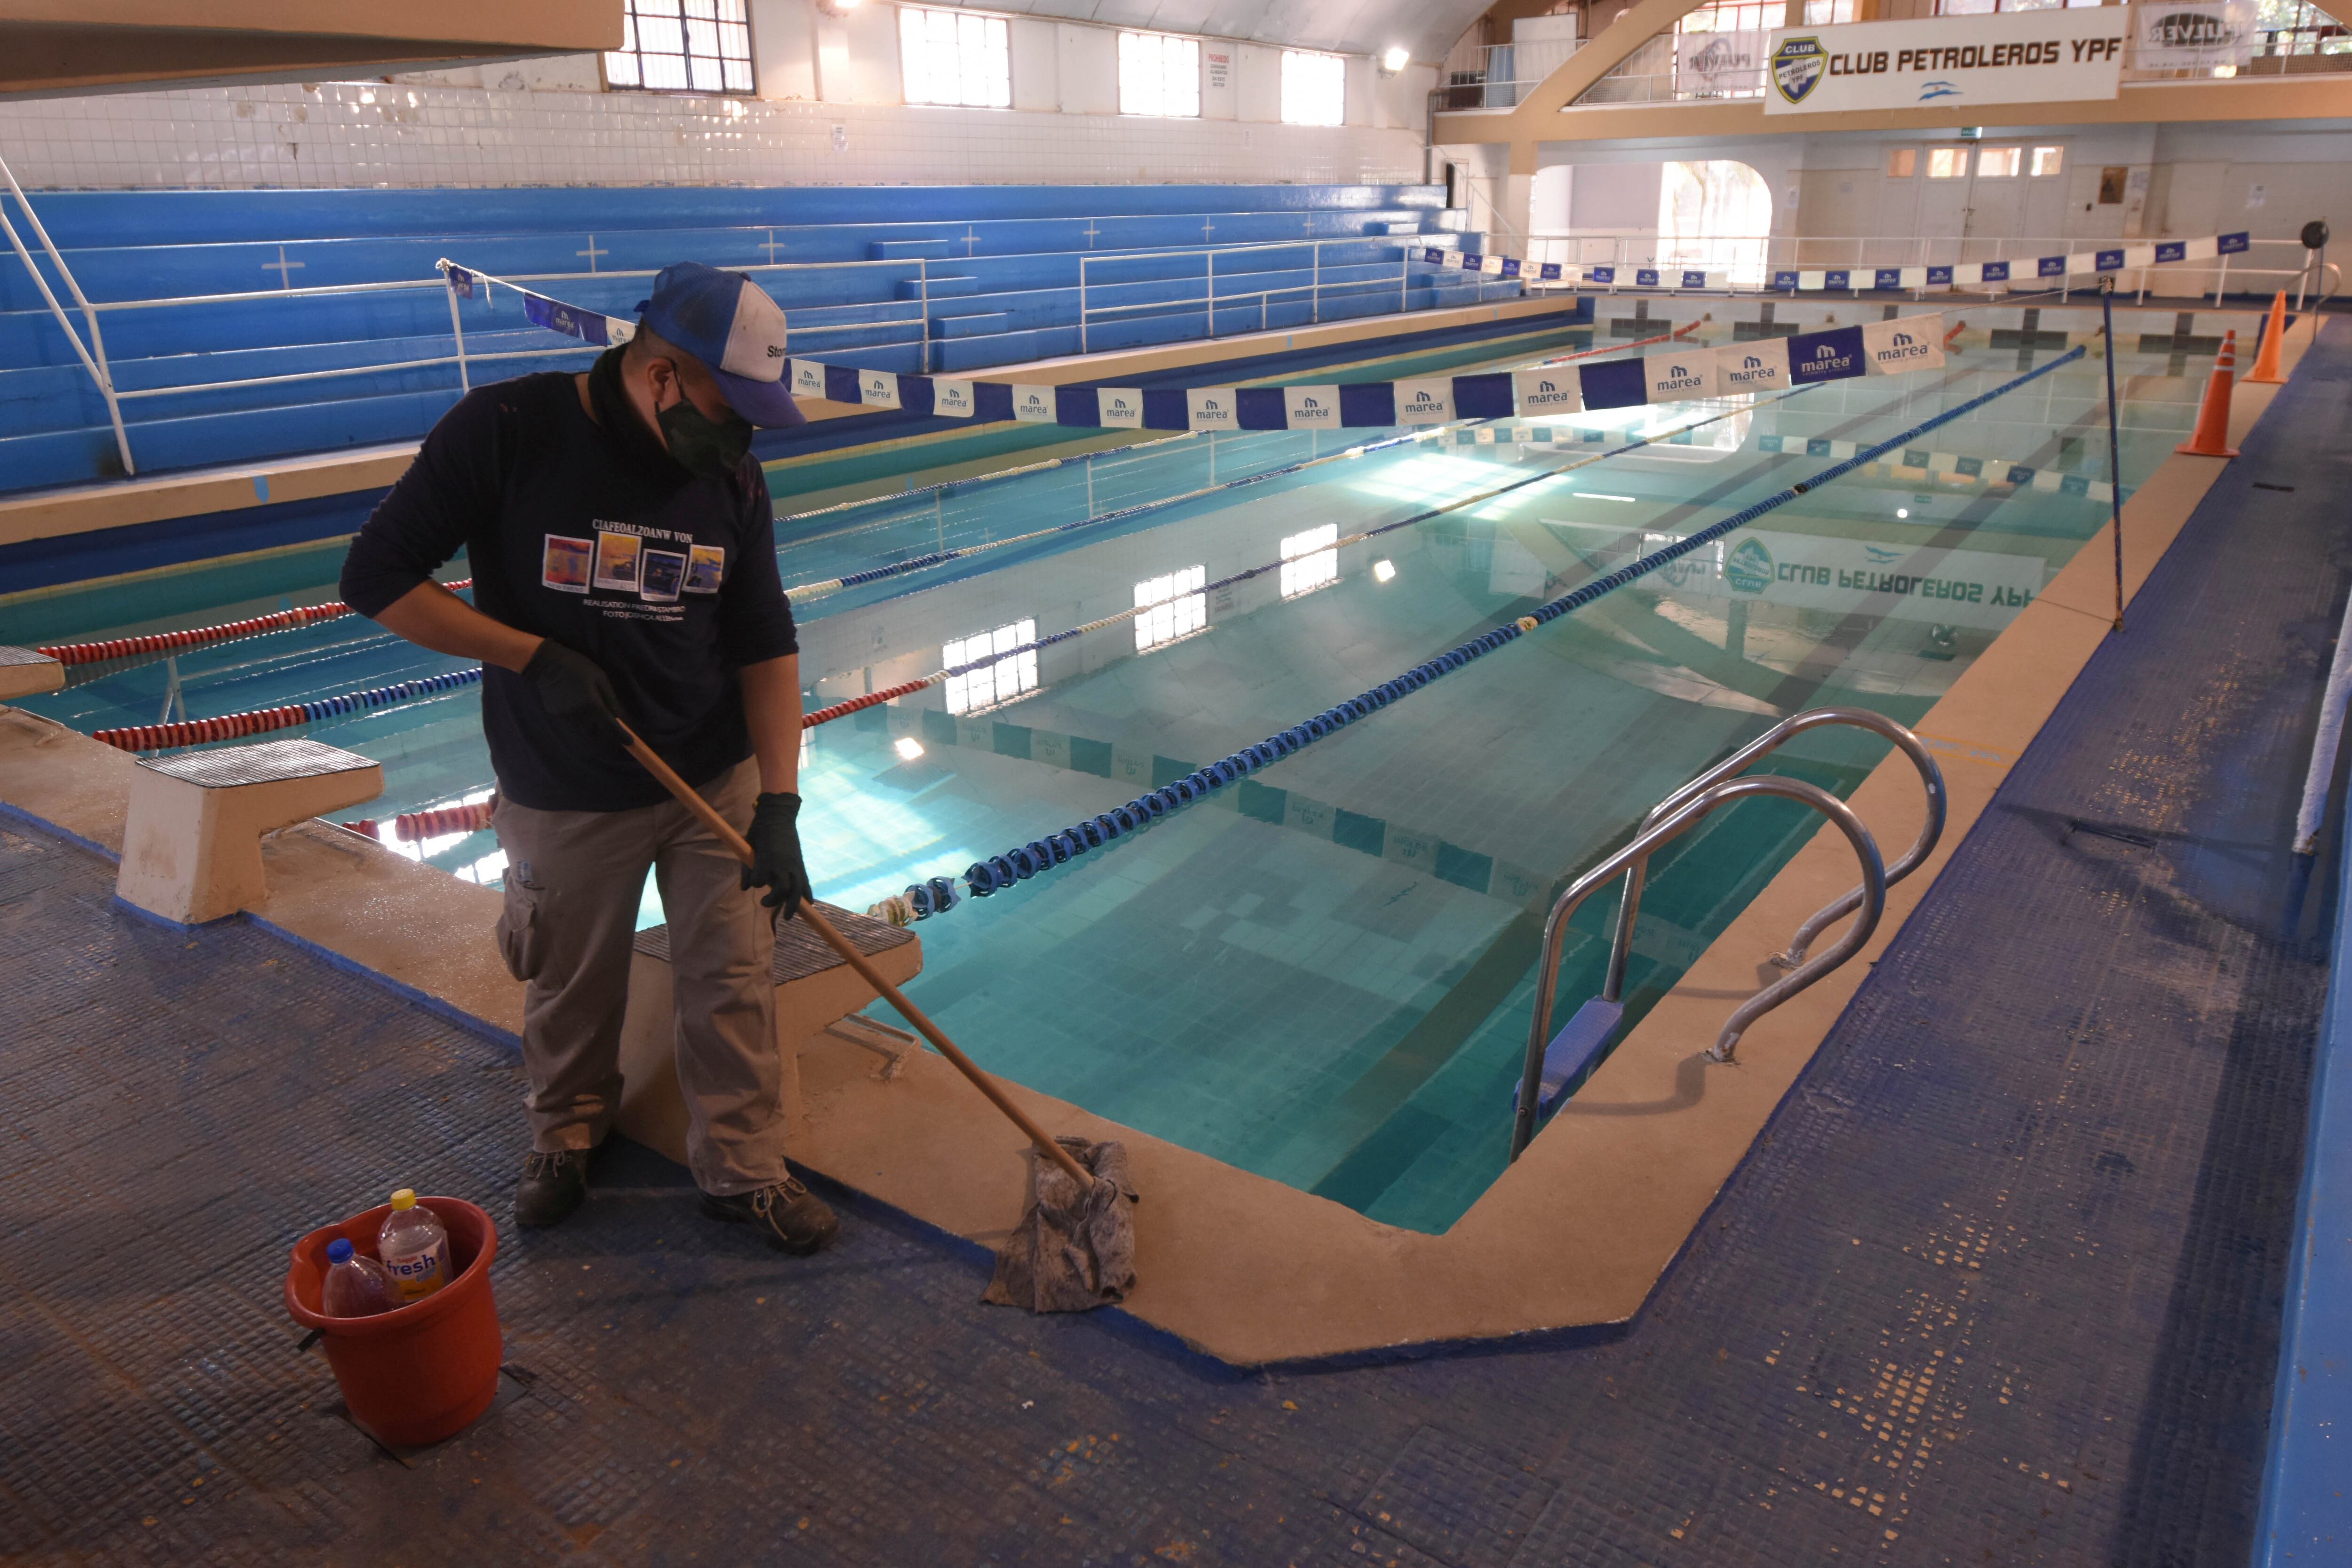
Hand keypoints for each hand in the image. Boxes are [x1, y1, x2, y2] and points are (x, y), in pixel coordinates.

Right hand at [522, 640, 621, 740]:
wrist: (546, 663)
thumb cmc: (577, 666)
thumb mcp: (599, 676)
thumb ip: (610, 697)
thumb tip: (617, 715)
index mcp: (592, 705)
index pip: (610, 727)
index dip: (621, 736)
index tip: (629, 742)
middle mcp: (579, 715)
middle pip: (594, 732)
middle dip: (599, 727)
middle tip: (600, 713)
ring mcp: (565, 716)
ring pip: (581, 725)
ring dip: (586, 719)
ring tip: (581, 699)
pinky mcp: (555, 714)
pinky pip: (570, 719)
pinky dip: (574, 713)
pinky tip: (569, 697)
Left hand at [742, 791, 811, 916]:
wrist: (779, 816)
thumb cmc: (760, 830)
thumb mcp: (748, 846)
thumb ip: (746, 868)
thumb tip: (744, 888)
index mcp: (767, 858)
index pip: (759, 880)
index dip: (755, 882)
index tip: (752, 881)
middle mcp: (782, 863)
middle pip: (782, 890)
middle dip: (774, 901)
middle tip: (764, 903)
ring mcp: (794, 864)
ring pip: (797, 890)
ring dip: (793, 905)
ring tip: (789, 916)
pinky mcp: (800, 863)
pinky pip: (806, 882)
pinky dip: (807, 894)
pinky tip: (808, 904)